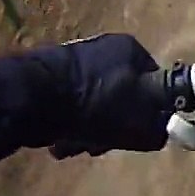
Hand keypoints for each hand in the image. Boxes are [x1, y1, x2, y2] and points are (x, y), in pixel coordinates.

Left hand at [48, 34, 169, 158]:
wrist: (33, 100)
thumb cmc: (97, 107)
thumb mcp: (143, 126)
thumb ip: (160, 130)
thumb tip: (161, 132)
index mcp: (130, 49)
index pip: (154, 83)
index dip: (150, 113)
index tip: (137, 133)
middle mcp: (102, 48)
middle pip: (121, 98)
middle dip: (112, 128)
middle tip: (102, 146)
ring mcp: (72, 61)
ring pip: (93, 106)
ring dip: (88, 131)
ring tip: (75, 147)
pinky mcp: (47, 77)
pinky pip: (68, 106)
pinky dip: (67, 125)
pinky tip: (59, 141)